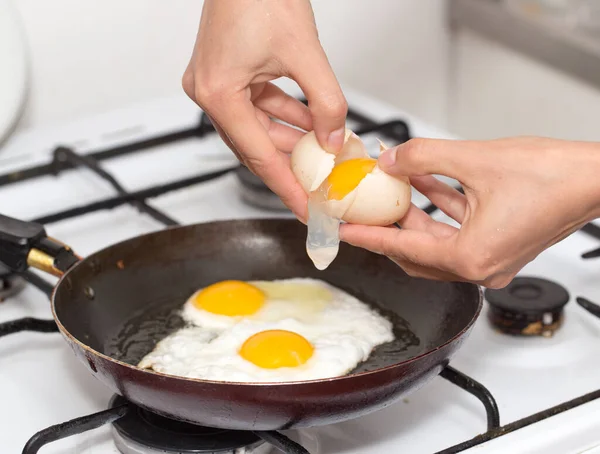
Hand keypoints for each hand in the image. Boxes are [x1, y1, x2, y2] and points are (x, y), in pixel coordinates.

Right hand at [182, 0, 347, 219]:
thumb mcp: (306, 54)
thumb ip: (326, 104)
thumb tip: (334, 140)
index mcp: (219, 94)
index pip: (260, 157)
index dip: (287, 188)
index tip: (307, 210)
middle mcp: (209, 93)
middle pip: (256, 147)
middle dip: (291, 167)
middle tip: (317, 189)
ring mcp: (214, 84)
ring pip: (258, 129)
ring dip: (290, 141)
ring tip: (321, 156)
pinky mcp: (226, 74)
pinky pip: (258, 108)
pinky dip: (284, 116)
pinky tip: (309, 125)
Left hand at [340, 137, 599, 287]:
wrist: (598, 175)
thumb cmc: (554, 175)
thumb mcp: (473, 158)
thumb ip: (422, 157)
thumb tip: (391, 159)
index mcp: (471, 258)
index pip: (404, 249)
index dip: (369, 238)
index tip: (346, 233)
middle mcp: (482, 266)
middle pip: (417, 252)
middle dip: (389, 228)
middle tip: (363, 211)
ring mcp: (493, 257)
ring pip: (437, 240)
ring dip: (413, 213)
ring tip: (389, 188)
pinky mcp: (501, 241)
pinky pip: (458, 227)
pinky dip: (438, 207)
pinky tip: (422, 180)